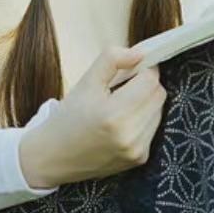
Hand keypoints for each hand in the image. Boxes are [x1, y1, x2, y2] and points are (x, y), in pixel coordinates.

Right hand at [17, 44, 166, 188]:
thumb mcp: (85, 82)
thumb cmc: (68, 118)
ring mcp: (137, 151)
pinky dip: (144, 120)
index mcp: (113, 115)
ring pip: (159, 111)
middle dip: (146, 84)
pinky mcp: (140, 159)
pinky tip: (123, 122)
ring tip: (121, 105)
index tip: (132, 67)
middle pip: (159, 95)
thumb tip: (140, 53)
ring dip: (146, 102)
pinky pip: (153, 128)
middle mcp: (129, 136)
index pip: (150, 81)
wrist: (54, 157)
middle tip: (125, 85)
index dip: (144, 68)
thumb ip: (112, 59)